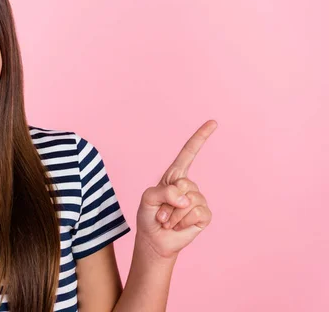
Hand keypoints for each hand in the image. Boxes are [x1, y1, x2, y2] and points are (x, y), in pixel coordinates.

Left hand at [136, 120, 216, 258]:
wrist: (154, 239)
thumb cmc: (149, 216)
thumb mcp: (148, 198)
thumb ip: (164, 192)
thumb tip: (186, 198)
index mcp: (174, 176)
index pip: (189, 153)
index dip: (201, 137)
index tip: (214, 122)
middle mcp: (188, 185)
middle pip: (184, 183)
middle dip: (168, 201)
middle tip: (162, 211)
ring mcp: (198, 199)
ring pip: (189, 201)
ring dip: (173, 214)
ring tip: (168, 220)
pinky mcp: (204, 215)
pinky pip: (197, 213)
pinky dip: (183, 221)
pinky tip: (178, 226)